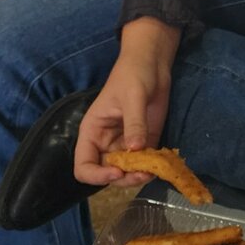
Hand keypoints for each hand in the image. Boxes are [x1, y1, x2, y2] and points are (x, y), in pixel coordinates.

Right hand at [74, 18, 180, 187]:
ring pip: (126, 173)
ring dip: (138, 177)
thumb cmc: (133, 75)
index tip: (117, 171)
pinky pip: (143, 165)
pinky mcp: (143, 144)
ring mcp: (125, 145)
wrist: (153, 65)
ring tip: (154, 170)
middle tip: (143, 174)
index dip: (97, 175)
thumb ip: (134, 122)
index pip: (83, 166)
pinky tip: (161, 164)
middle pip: (106, 174)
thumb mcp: (133, 96)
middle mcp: (105, 143)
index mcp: (92, 132)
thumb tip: (135, 148)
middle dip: (123, 179)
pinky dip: (151, 169)